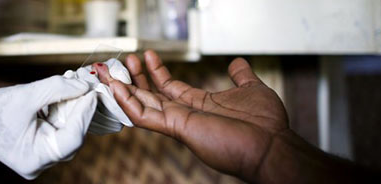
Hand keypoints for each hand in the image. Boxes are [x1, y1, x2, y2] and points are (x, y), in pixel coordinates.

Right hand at [0, 76, 96, 178]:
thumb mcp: (26, 95)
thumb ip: (57, 89)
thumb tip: (85, 85)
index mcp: (35, 158)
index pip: (72, 138)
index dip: (85, 114)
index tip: (93, 92)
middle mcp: (41, 163)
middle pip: (73, 135)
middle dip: (80, 109)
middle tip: (87, 85)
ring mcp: (42, 158)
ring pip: (69, 131)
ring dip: (73, 108)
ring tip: (75, 86)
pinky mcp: (41, 148)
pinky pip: (60, 130)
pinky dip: (64, 113)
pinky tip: (65, 95)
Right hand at [97, 51, 288, 180]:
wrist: (271, 145)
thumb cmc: (265, 124)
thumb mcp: (252, 89)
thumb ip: (241, 76)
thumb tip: (237, 63)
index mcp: (199, 104)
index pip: (169, 87)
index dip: (155, 71)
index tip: (147, 55)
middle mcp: (185, 113)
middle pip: (150, 94)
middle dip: (133, 78)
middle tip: (122, 60)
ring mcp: (179, 121)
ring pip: (141, 105)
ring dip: (123, 88)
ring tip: (109, 72)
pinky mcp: (176, 128)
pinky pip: (145, 116)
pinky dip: (128, 103)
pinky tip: (116, 89)